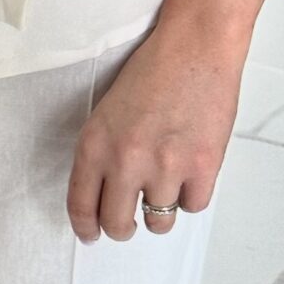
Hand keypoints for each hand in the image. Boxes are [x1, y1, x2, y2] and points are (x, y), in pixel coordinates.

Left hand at [65, 19, 243, 243]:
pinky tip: (188, 175)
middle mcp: (126, 161)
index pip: (81, 206)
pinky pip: (193, 206)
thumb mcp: (107, 112)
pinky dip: (191, 197)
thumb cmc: (153, 72)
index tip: (91, 234)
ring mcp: (166, 167)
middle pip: (118, 224)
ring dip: (158, 214)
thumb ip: (102, 153)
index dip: (86, 227)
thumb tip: (104, 193)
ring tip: (162, 192)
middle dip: (121, 229)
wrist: (194, 48)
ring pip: (158, 222)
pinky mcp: (203, 167)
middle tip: (127, 222)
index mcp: (95, 146)